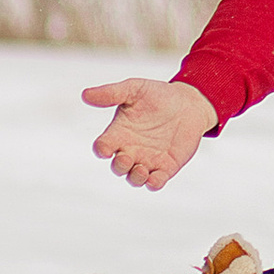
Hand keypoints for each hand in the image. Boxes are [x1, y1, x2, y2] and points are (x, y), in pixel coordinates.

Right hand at [84, 76, 218, 188]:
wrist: (188, 103)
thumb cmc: (157, 95)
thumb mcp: (134, 89)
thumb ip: (111, 93)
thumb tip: (85, 95)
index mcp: (118, 133)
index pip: (103, 146)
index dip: (101, 149)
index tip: (104, 149)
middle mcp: (130, 150)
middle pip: (118, 167)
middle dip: (119, 166)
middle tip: (126, 158)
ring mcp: (147, 160)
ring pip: (134, 178)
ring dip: (135, 178)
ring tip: (141, 170)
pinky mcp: (166, 167)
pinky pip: (156, 182)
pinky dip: (153, 184)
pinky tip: (155, 180)